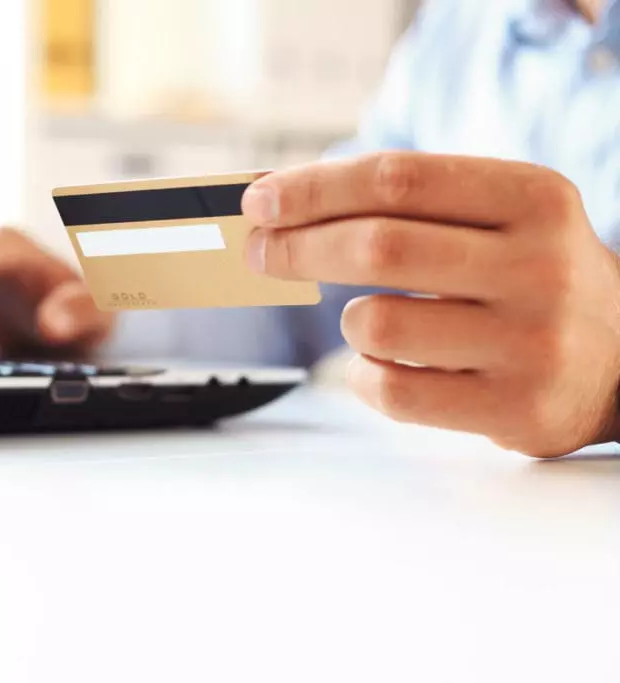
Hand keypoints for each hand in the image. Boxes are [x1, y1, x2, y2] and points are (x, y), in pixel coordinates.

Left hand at [242, 151, 619, 457]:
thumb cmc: (530, 278)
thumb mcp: (499, 217)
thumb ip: (408, 203)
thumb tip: (284, 201)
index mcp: (533, 199)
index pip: (395, 179)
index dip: (313, 188)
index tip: (260, 200)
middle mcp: (539, 266)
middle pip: (377, 246)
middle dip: (297, 246)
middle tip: (260, 251)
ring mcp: (531, 343)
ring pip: (376, 324)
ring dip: (350, 322)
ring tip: (371, 320)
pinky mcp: (514, 409)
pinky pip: (392, 391)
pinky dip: (364, 376)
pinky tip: (382, 366)